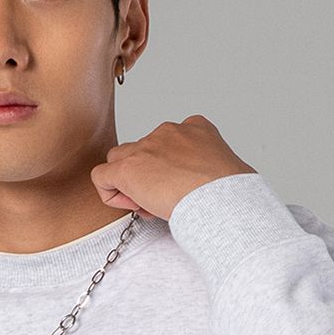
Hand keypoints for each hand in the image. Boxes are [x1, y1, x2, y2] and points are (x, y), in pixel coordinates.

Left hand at [90, 115, 256, 220]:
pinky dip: (110, 194)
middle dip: (148, 176)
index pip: (168, 143)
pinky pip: (101, 176)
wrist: (222, 198)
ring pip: (120, 160)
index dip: (168, 170)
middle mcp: (168, 132)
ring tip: (149, 204)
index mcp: (196, 128)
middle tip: (162, 200)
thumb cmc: (232, 193)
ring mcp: (146, 147)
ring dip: (129, 182)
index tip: (180, 190)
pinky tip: (132, 206)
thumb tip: (201, 187)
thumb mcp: (229, 172)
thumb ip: (210, 172)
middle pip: (143, 151)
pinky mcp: (128, 168)